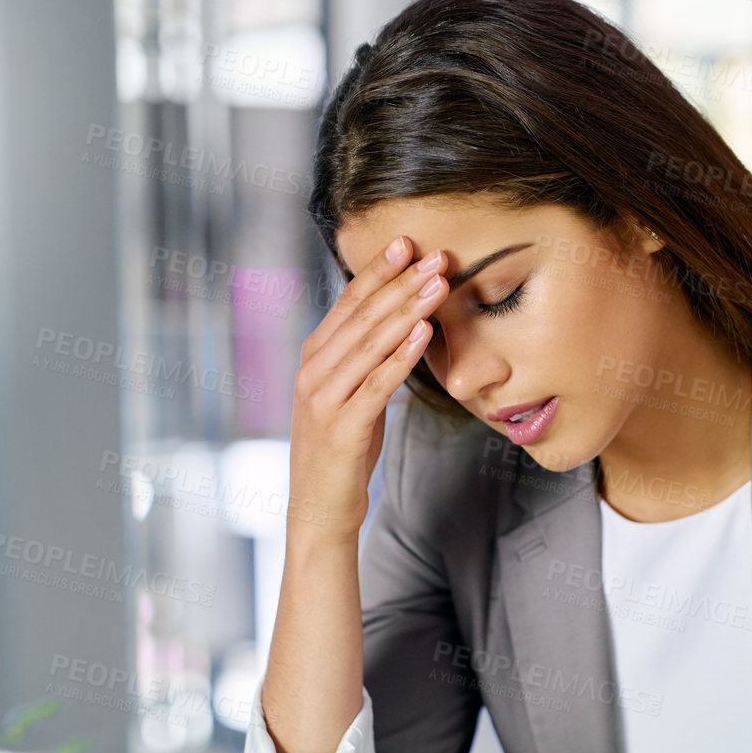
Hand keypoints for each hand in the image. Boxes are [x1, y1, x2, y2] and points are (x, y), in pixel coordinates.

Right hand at [286, 236, 447, 543]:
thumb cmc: (342, 451)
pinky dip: (402, 355)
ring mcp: (324, 398)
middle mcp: (313, 371)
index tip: (408, 243)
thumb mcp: (349, 395)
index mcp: (314, 358)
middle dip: (401, 283)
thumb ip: (363, 359)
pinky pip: (378, 383)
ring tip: (438, 284)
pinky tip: (424, 333)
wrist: (319, 509)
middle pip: (362, 317)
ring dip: (408, 310)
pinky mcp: (342, 426)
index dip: (378, 271)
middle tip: (436, 256)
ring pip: (371, 344)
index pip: (348, 304)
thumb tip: (397, 323)